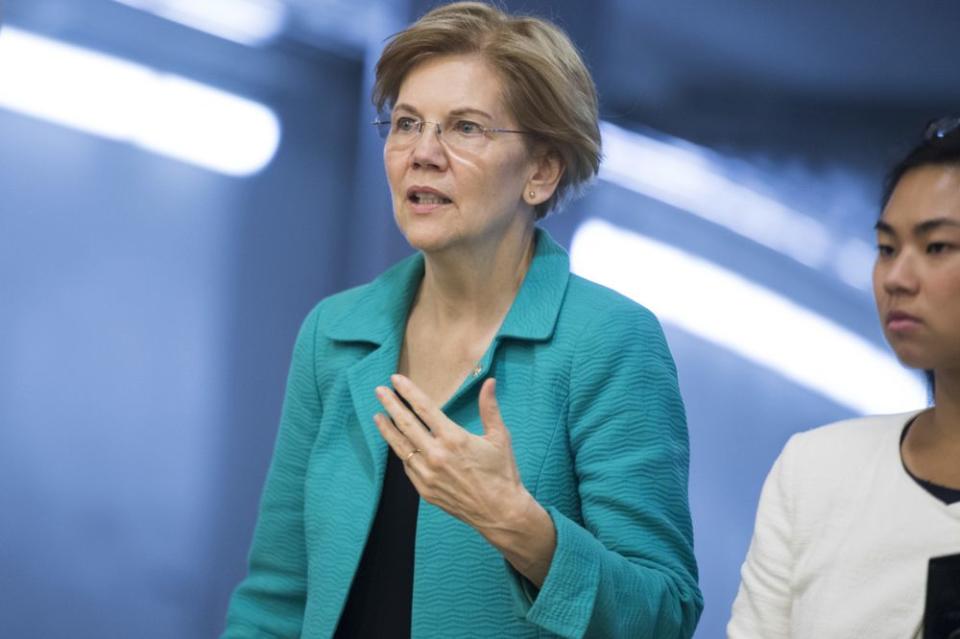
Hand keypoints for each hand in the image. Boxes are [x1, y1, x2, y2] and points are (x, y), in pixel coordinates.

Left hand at [373, 375, 526, 534]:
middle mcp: (436, 455)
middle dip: (390, 405)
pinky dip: (403, 453)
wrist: (500, 513)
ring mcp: (428, 475)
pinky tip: (399, 444)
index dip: (408, 392)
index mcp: (453, 438)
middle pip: (406, 424)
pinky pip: (408, 467)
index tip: (396, 380)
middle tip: (379, 391)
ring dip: (387, 430)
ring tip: (377, 416)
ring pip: (401, 447)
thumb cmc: (502, 473)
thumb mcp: (499, 437)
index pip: (424, 408)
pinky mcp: (425, 490)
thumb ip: (489, 408)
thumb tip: (489, 381)